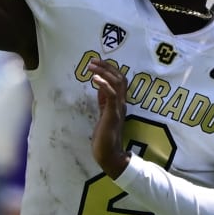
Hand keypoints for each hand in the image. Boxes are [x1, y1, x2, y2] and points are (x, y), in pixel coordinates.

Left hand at [88, 58, 129, 176]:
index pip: (120, 80)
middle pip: (120, 78)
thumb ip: (103, 100)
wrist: (109, 154)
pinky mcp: (113, 114)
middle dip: (107, 66)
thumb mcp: (104, 114)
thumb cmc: (105, 137)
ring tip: (92, 65)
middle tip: (94, 60)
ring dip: (104, 71)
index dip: (110, 69)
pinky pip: (111, 94)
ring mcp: (118, 108)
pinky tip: (94, 78)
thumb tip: (99, 85)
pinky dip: (103, 84)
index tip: (98, 62)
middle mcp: (122, 103)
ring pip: (117, 83)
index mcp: (120, 103)